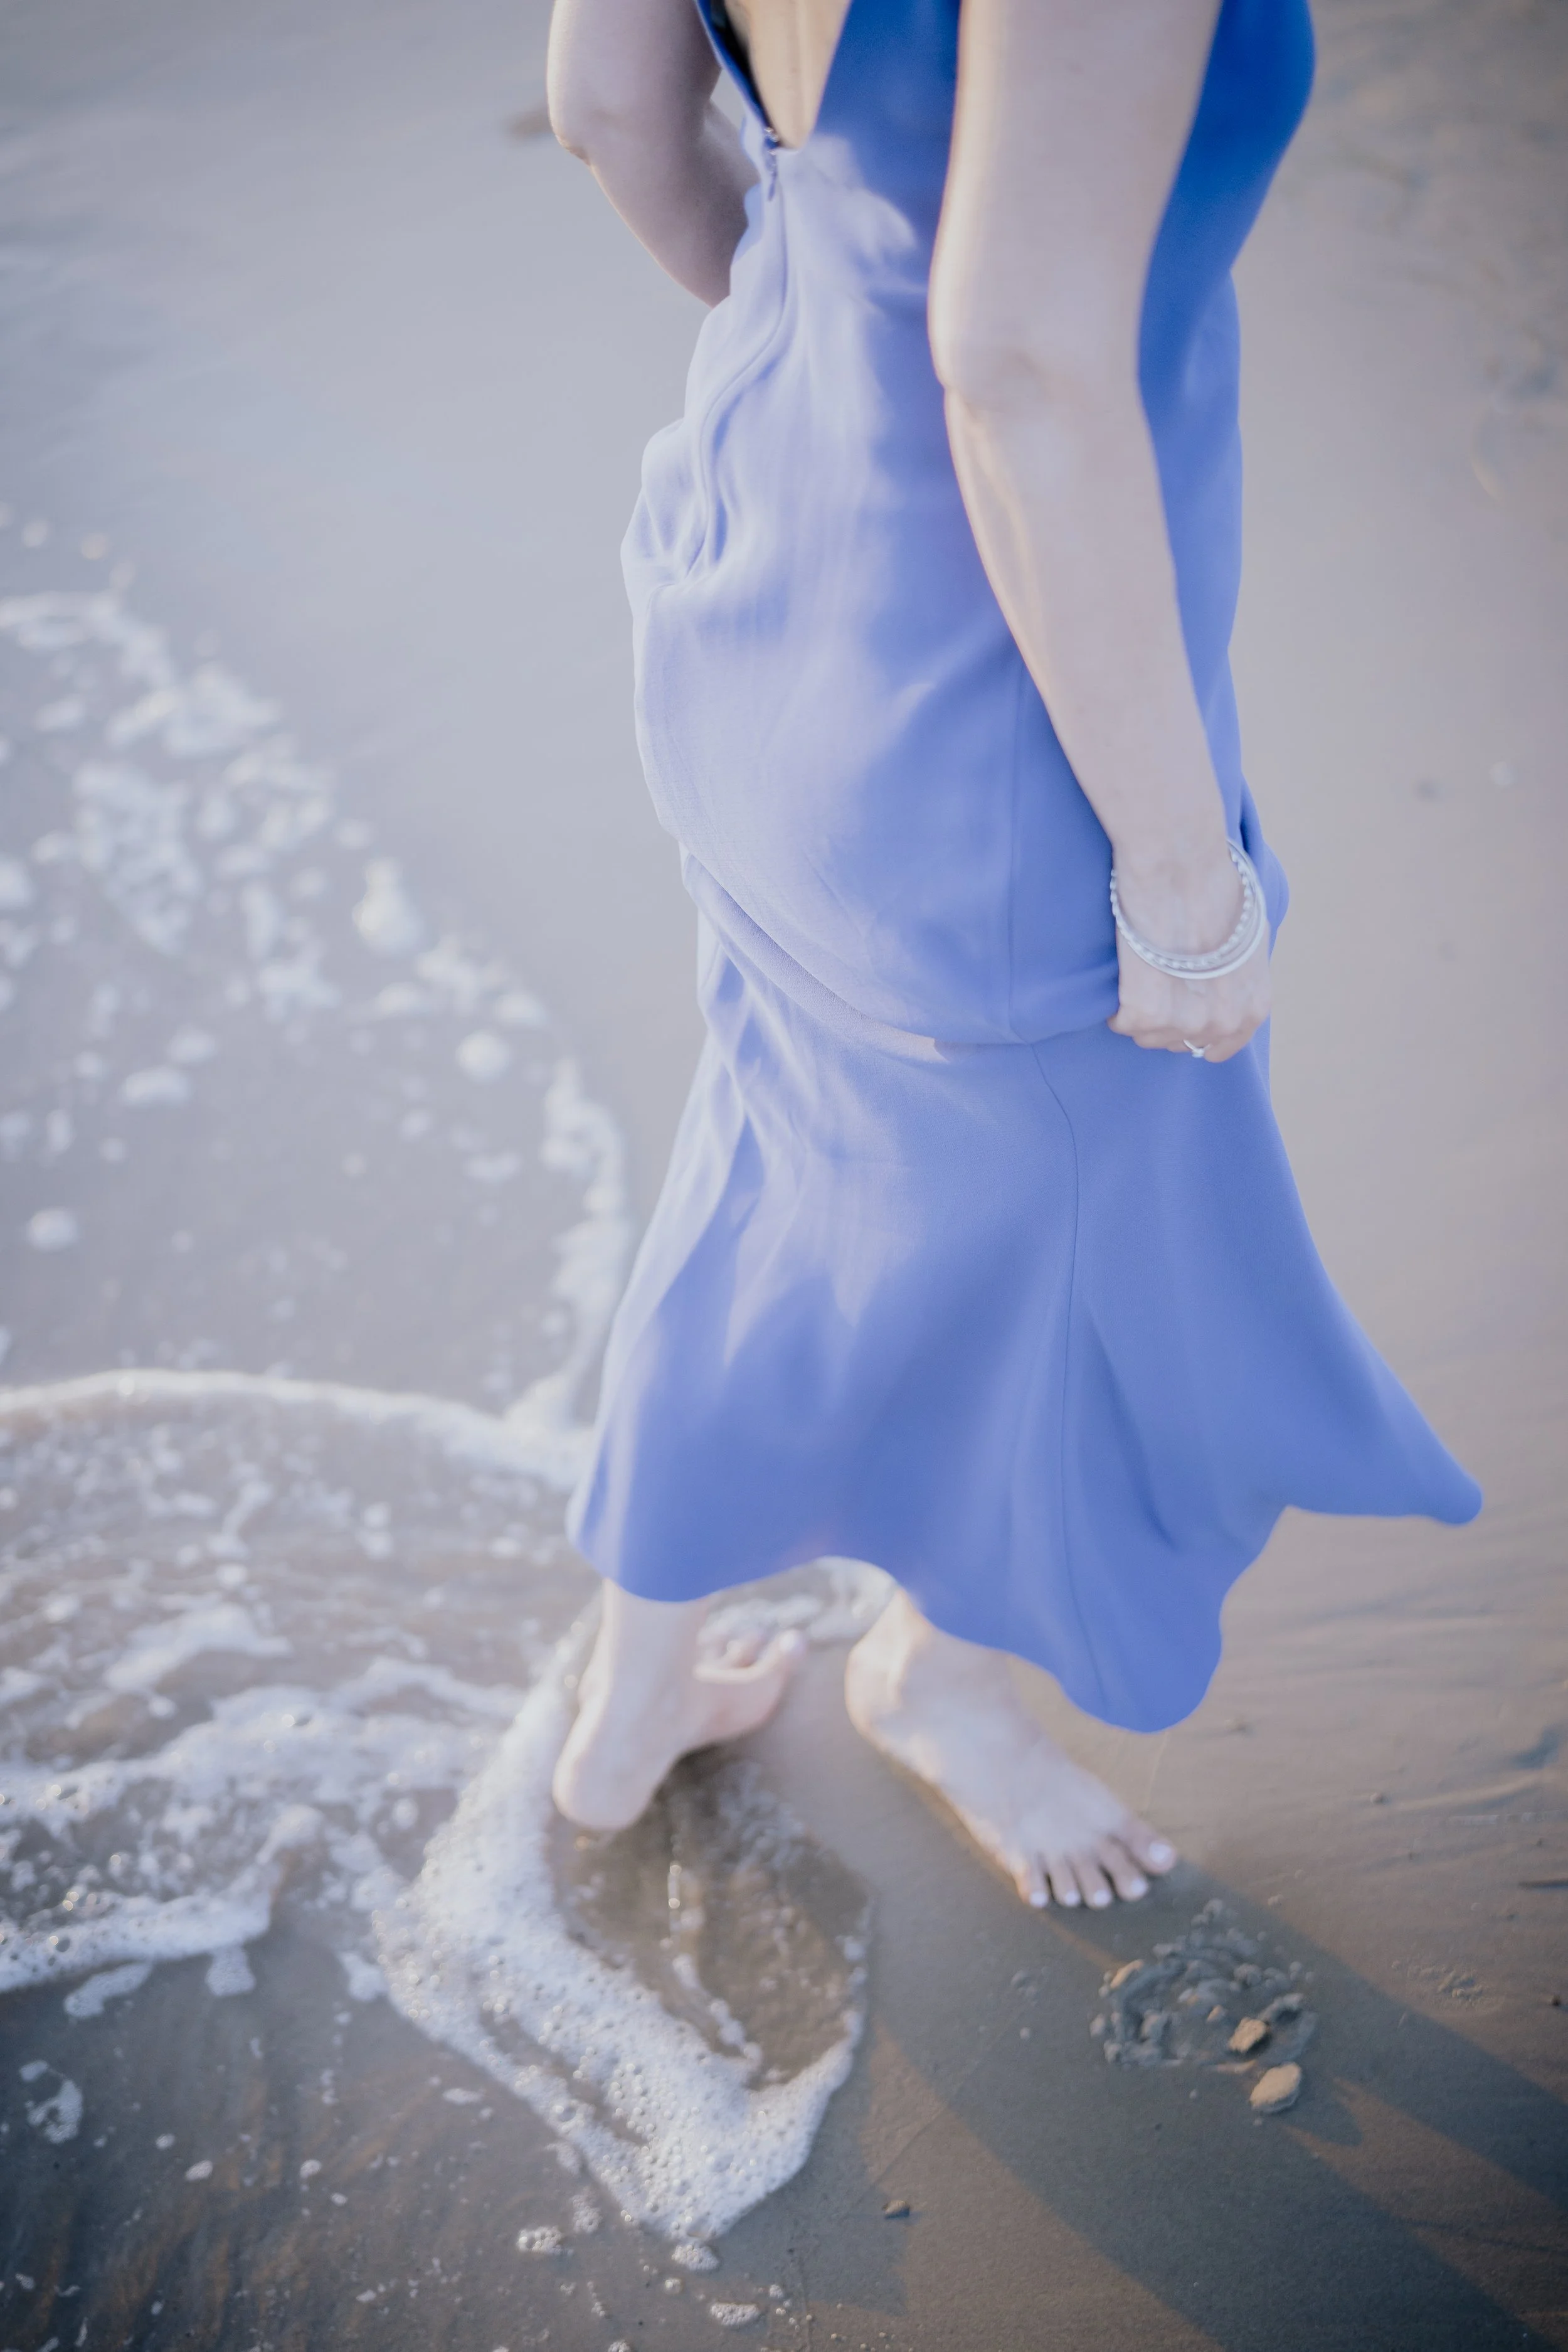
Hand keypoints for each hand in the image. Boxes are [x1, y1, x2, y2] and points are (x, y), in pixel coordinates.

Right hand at [1106, 854, 1270, 1062]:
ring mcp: (1186, 1023)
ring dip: (1140, 1010)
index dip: (1196, 1026)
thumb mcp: (1249, 940)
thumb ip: (1238, 977)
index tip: (1180, 1009)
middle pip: (1181, 1042)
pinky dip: (1117, 1004)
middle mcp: (1224, 1023)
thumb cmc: (1214, 889)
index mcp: (1253, 1007)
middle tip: (1159, 977)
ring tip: (1143, 970)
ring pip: (1149, 1035)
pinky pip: (1121, 1023)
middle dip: (1168, 1016)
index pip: (1221, 1048)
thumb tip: (1220, 982)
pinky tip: (1127, 971)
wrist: (1182, 870)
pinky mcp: (1147, 1015)